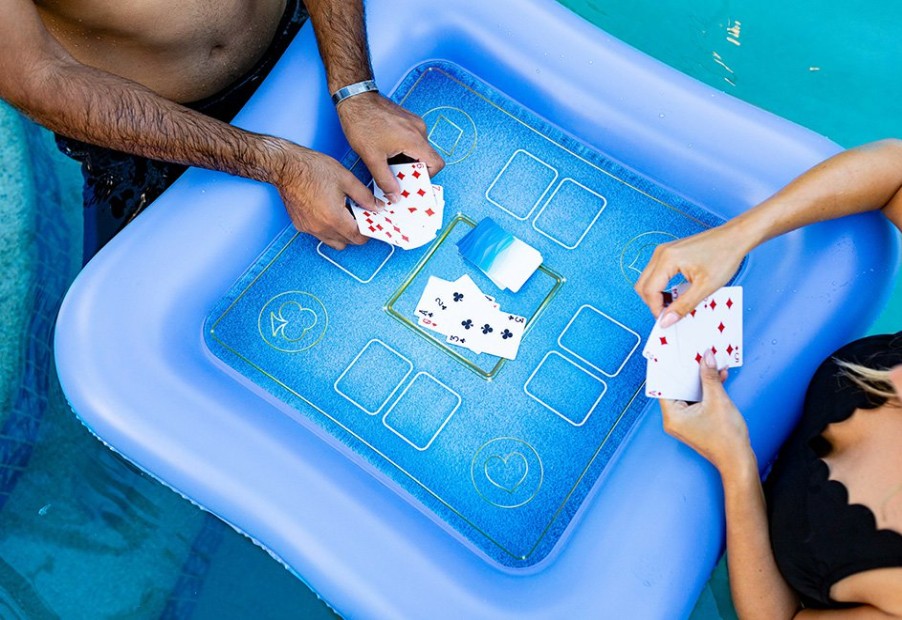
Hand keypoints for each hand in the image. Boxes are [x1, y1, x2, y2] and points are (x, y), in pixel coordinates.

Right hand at [275, 144, 377, 249]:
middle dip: (357, 232)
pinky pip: (319, 235)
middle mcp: (321, 228)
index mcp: (335, 218)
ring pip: (333, 241)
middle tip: (360, 215)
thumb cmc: (312, 169)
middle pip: (347, 242)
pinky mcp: (300, 225)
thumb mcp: (346, 178)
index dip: (369, 232)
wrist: (285, 167)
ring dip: (342, 233)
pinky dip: (328, 228)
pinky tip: (328, 212)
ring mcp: (309, 228)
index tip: (372, 223)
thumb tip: (377, 207)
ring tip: (344, 214)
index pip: (358, 238)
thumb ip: (365, 196)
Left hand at [337, 92, 444, 200]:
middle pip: (426, 158)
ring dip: (406, 160)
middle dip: (412, 171)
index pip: (436, 163)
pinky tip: (386, 152)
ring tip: (387, 164)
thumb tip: (395, 196)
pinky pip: (412, 140)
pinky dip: (403, 150)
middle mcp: (419, 129)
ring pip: (418, 149)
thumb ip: (385, 180)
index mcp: (414, 139)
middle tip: (396, 178)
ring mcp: (413, 123)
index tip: (412, 183)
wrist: (354, 97)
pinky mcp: (407, 119)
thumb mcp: (372, 158)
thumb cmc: (362, 122)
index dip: (427, 177)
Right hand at [634, 223, 749, 325]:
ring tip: (674, 305)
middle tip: (669, 315)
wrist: (736, 236)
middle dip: (653, 303)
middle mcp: (661, 253)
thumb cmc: (724, 255)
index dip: (656, 309)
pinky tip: (676, 292)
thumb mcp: (705, 287)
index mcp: (667, 259)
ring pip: (647, 279)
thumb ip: (683, 305)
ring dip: (657, 295)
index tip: (667, 321)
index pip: (649, 291)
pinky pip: (656, 273)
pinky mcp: (669, 252)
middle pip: (642, 285)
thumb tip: (666, 320)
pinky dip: (661, 286)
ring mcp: (664, 251)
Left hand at [659, 351, 753, 474]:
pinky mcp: (695, 422)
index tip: (675, 355)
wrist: (739, 460)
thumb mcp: (718, 400)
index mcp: (672, 416)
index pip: (665, 387)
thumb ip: (709, 376)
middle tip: (696, 355)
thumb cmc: (727, 437)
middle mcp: (674, 420)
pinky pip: (697, 400)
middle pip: (678, 388)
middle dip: (690, 372)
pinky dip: (707, 390)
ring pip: (690, 393)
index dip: (671, 369)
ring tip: (712, 364)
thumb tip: (706, 356)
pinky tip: (719, 377)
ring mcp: (685, 422)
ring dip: (702, 380)